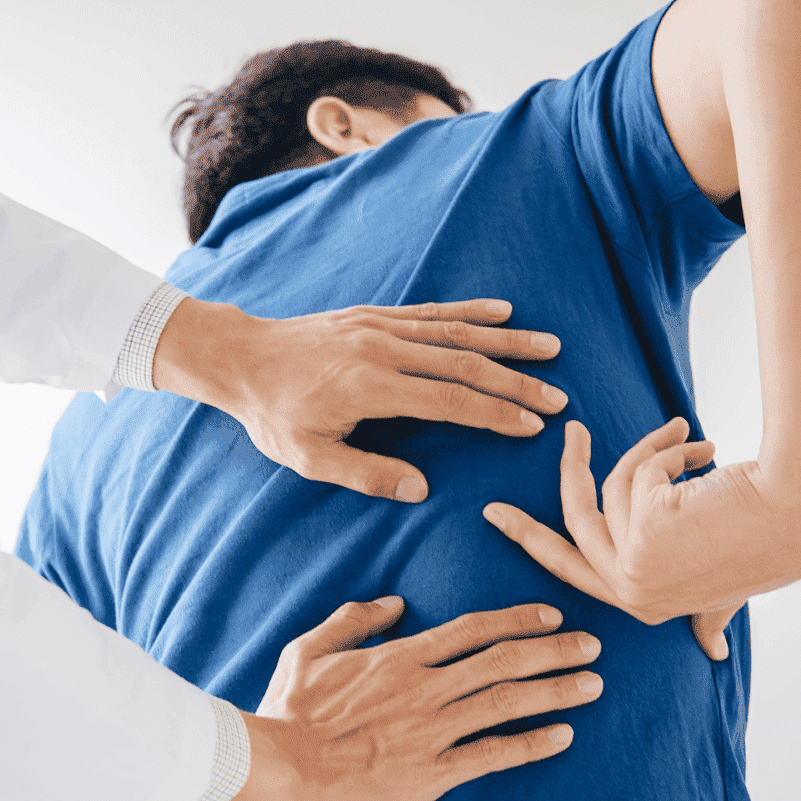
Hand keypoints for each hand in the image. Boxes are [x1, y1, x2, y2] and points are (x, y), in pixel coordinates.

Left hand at [153, 297, 567, 502]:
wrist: (241, 357)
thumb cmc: (273, 414)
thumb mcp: (308, 457)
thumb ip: (365, 474)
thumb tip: (420, 489)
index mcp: (370, 387)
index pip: (448, 401)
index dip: (494, 414)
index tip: (532, 426)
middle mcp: (382, 350)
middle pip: (464, 363)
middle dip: (515, 382)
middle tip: (559, 399)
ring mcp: (380, 328)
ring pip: (455, 332)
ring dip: (506, 341)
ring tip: (551, 349)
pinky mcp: (374, 315)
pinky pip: (430, 311)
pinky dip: (469, 311)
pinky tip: (503, 310)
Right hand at [219, 598, 602, 800]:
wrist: (277, 765)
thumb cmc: (287, 710)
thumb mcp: (308, 650)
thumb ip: (352, 621)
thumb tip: (392, 603)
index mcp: (398, 657)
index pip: (471, 630)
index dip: (517, 620)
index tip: (552, 616)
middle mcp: (425, 688)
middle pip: (503, 660)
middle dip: (554, 650)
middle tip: (595, 645)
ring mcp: (431, 730)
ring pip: (508, 701)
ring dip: (556, 690)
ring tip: (593, 683)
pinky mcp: (431, 774)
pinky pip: (493, 754)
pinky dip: (532, 744)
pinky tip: (564, 736)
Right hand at [482, 418, 792, 660]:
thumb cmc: (771, 546)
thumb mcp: (727, 588)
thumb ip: (711, 616)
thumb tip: (715, 651)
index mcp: (645, 604)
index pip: (572, 569)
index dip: (536, 540)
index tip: (502, 517)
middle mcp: (633, 591)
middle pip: (568, 527)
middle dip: (556, 476)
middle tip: (559, 437)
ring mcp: (635, 564)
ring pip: (613, 484)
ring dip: (654, 451)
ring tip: (692, 436)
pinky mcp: (643, 530)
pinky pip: (639, 470)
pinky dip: (672, 451)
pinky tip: (707, 450)